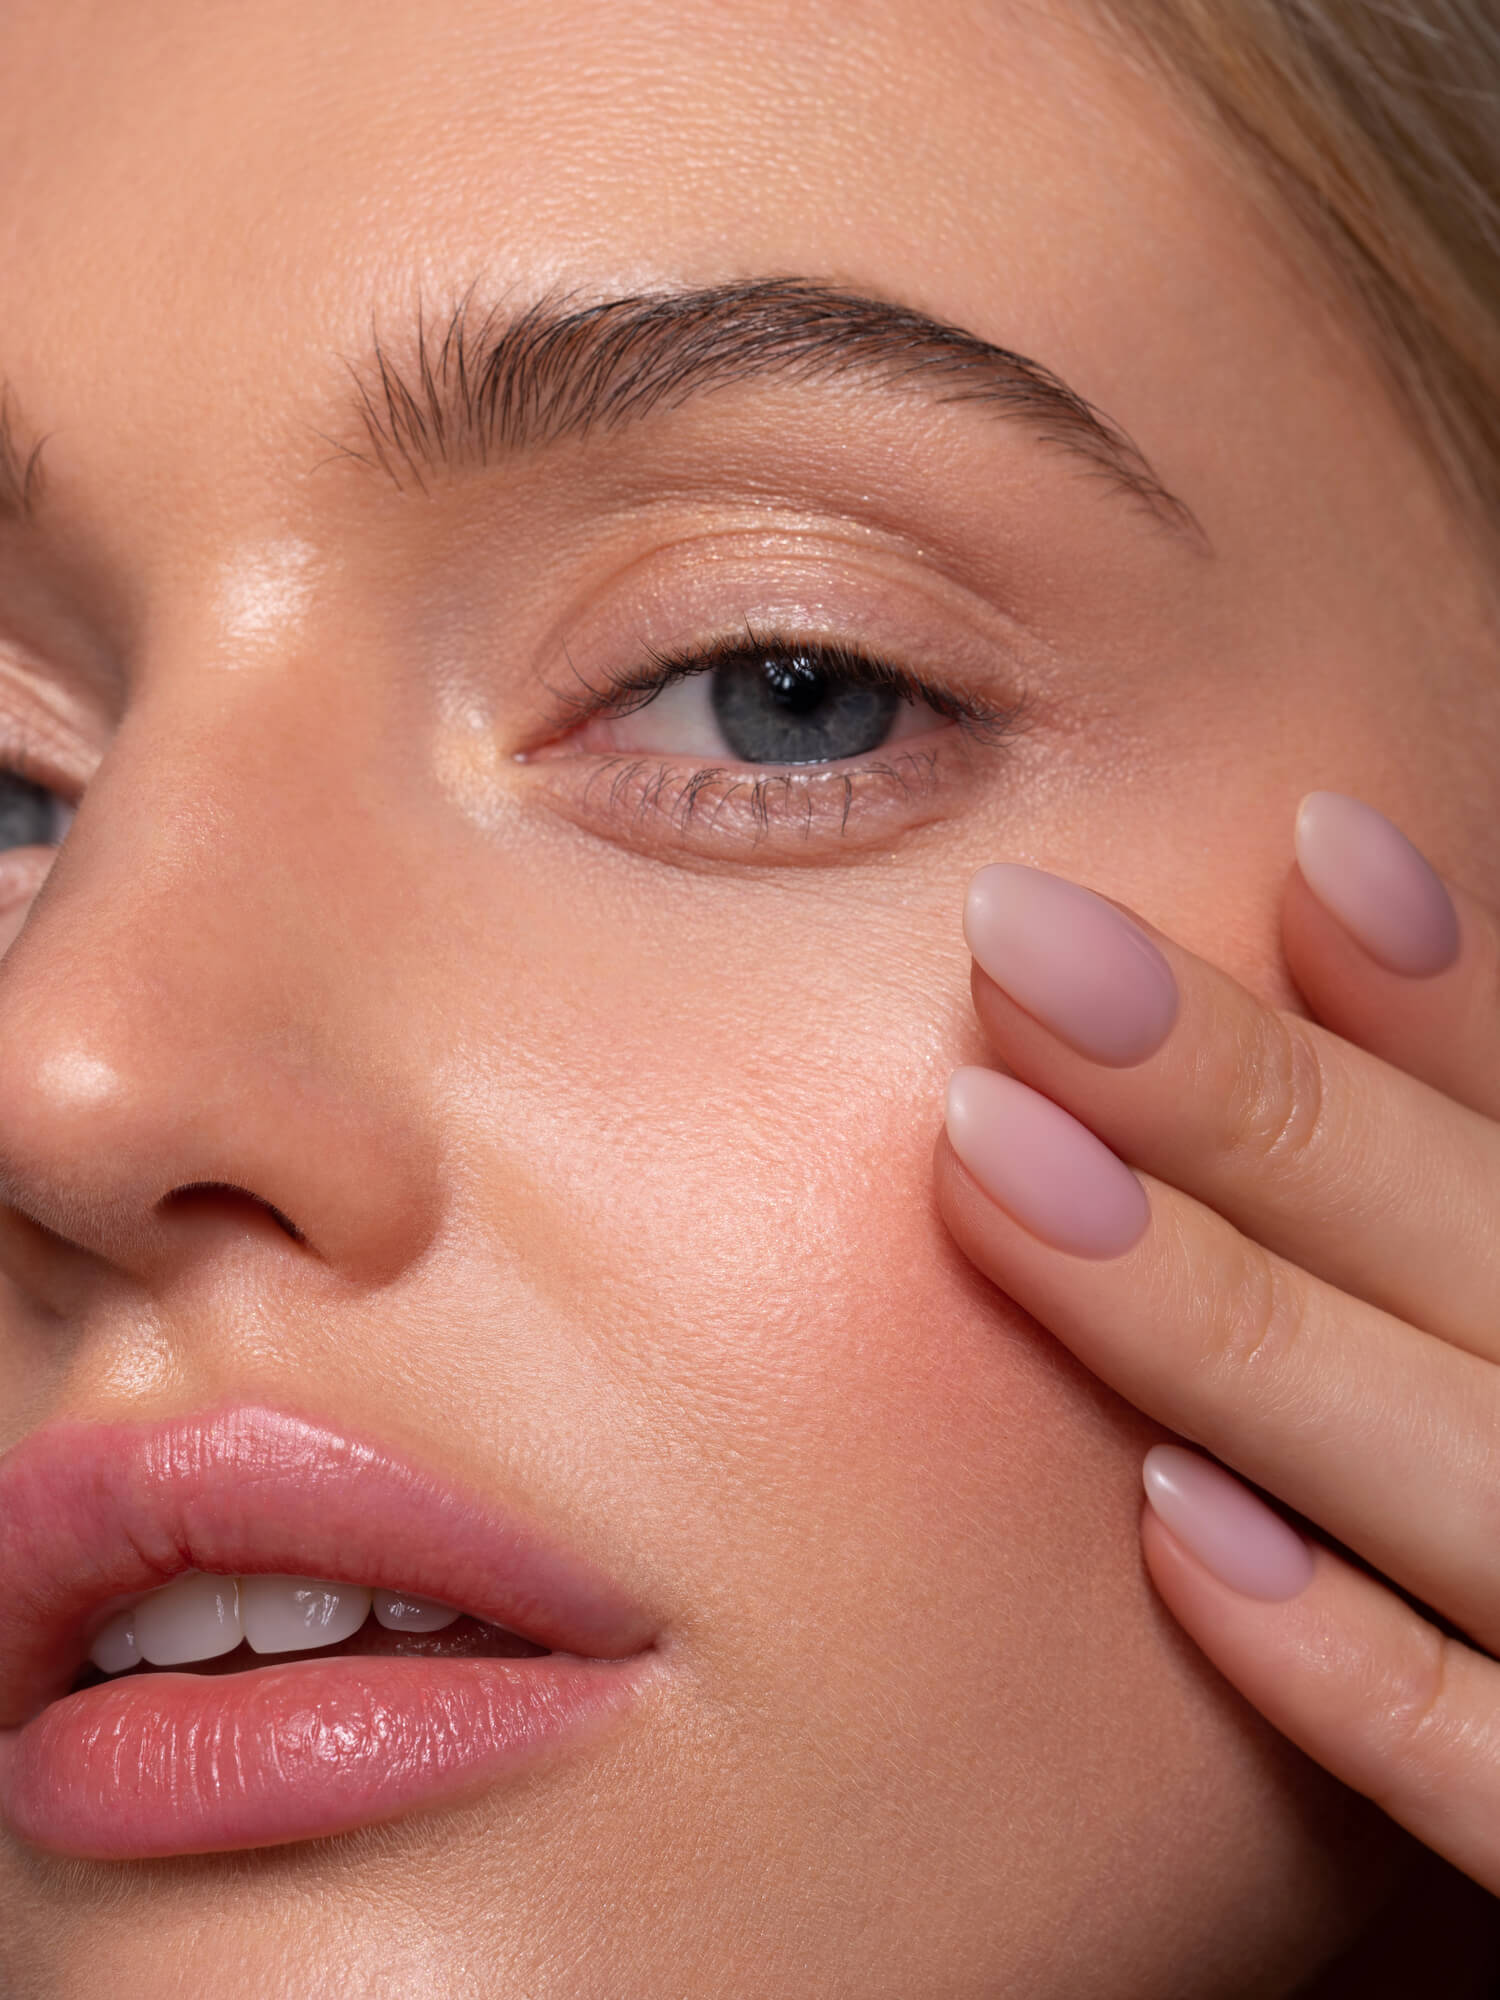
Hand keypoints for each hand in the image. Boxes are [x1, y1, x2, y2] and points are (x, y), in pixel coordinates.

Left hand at [934, 791, 1499, 1893]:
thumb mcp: (1499, 1328)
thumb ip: (1436, 1239)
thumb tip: (1328, 976)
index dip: (1447, 996)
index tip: (1303, 839)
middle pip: (1487, 1256)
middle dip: (1260, 1103)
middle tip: (1025, 943)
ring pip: (1476, 1479)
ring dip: (1244, 1326)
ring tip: (998, 1166)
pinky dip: (1360, 1672)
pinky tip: (1167, 1534)